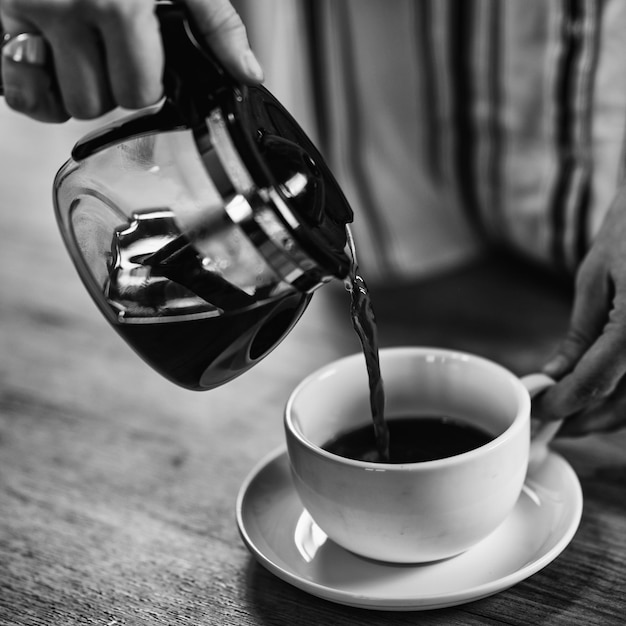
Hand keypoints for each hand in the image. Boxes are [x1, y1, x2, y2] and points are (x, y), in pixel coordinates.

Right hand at [0, 0, 262, 121]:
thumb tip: (245, 72)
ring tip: (85, 54)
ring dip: (77, 89)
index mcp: (120, 4)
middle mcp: (68, 7)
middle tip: (114, 53)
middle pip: (98, 101)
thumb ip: (216, 22)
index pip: (139, 91)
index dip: (146, 84)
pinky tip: (51, 71)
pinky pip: (15, 88)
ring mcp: (27, 10)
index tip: (145, 63)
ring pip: (60, 100)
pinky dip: (34, 92)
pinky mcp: (1, 13)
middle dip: (112, 87)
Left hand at [533, 185, 625, 435]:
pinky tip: (605, 395)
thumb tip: (556, 375)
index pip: (595, 382)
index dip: (564, 404)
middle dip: (588, 421)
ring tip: (575, 415)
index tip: (541, 411)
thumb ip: (580, 335)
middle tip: (556, 424)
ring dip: (610, 415)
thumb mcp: (595, 279)